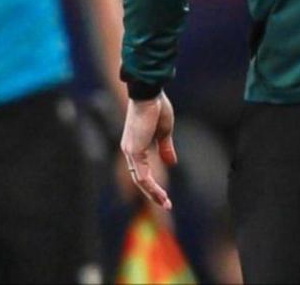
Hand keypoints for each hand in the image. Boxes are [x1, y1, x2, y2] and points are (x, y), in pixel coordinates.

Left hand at [119, 93, 176, 210]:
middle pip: (139, 179)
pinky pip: (141, 174)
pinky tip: (161, 194)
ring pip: (140, 180)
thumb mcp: (164, 132)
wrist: (149, 93)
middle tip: (166, 205)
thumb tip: (170, 163)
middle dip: (153, 194)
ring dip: (153, 194)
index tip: (166, 197)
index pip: (141, 171)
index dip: (153, 185)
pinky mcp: (134, 150)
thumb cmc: (156, 107)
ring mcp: (130, 150)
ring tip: (166, 204)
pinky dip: (151, 186)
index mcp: (136, 145)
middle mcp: (130, 150)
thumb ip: (165, 148)